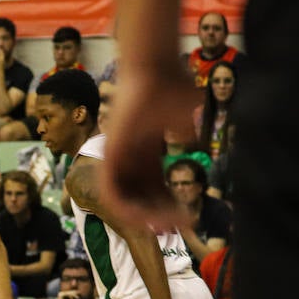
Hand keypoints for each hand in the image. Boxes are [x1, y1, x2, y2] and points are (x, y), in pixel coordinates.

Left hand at [99, 72, 196, 228]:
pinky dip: (126, 209)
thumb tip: (191, 137)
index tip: (187, 218)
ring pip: (123, 201)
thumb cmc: (170, 86)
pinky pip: (110, 193)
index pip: (151, 189)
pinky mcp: (107, 156)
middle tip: (179, 229)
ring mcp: (115, 158)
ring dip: (145, 218)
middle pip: (140, 198)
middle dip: (158, 217)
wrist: (154, 69)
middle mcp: (128, 158)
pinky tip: (149, 217)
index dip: (167, 206)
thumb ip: (184, 130)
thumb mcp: (181, 116)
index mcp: (144, 152)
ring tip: (169, 226)